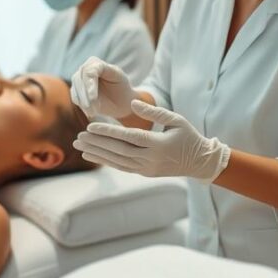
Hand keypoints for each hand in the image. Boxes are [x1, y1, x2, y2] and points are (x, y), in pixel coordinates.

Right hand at [70, 57, 138, 118]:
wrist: (121, 101)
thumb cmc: (122, 88)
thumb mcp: (119, 78)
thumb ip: (107, 71)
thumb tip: (91, 73)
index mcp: (95, 63)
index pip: (88, 72)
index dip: (89, 85)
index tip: (93, 98)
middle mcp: (85, 69)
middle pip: (79, 81)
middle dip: (85, 96)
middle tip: (92, 110)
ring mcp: (79, 79)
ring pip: (76, 90)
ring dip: (84, 103)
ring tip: (94, 113)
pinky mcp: (76, 91)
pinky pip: (75, 98)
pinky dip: (82, 106)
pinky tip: (91, 112)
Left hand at [73, 100, 230, 181]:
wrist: (199, 162)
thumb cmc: (189, 136)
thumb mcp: (176, 120)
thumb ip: (154, 112)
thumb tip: (133, 104)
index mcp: (159, 145)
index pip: (128, 138)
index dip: (108, 132)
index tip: (90, 126)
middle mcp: (150, 159)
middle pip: (118, 150)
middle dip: (97, 143)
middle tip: (77, 136)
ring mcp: (147, 169)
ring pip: (117, 161)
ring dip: (97, 153)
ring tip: (80, 146)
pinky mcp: (144, 173)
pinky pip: (122, 167)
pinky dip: (106, 161)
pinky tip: (93, 155)